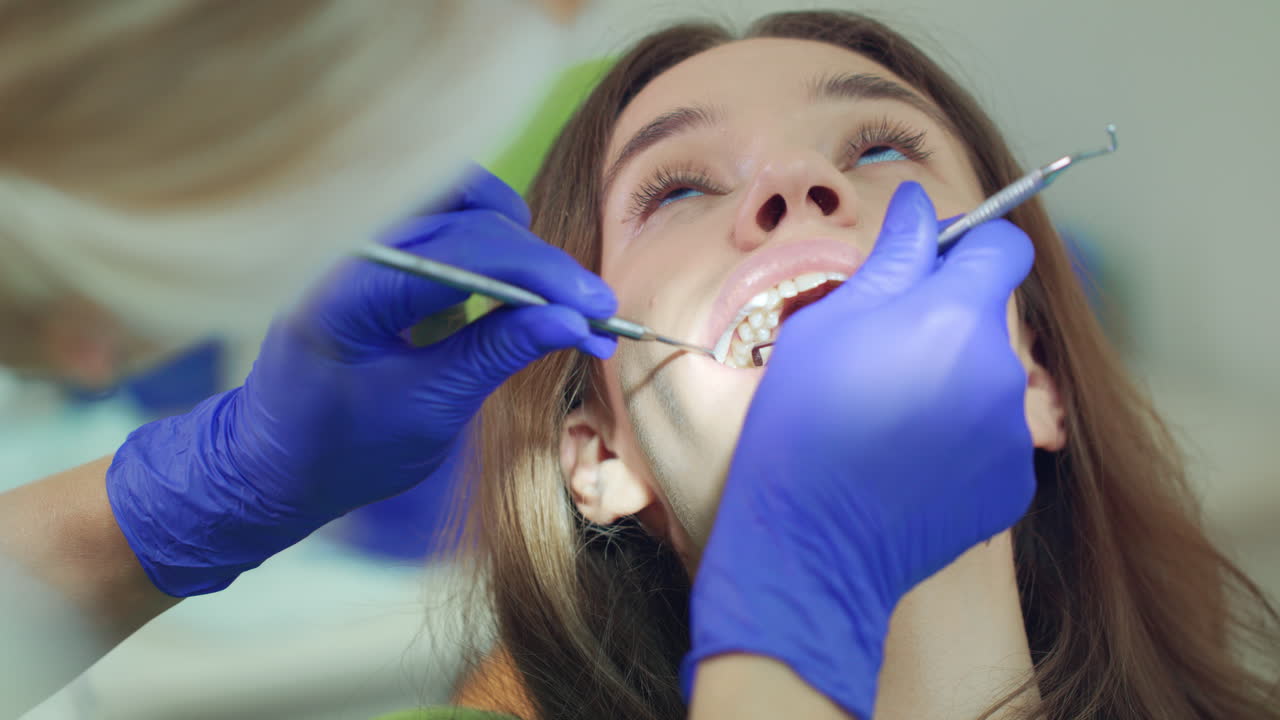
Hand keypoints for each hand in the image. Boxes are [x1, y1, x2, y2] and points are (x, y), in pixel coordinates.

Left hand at [107, 166, 616, 595]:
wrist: (273, 462)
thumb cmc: (343, 450)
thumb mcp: (430, 410)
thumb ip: (497, 353)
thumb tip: (576, 321)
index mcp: (345, 294)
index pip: (461, 253)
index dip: (540, 275)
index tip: (598, 308)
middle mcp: (342, 248)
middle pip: (465, 216)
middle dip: (538, 262)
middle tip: (592, 310)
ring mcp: (351, 240)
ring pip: (452, 194)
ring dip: (510, 234)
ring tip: (546, 293)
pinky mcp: (365, 245)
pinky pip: (436, 211)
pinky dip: (483, 234)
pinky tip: (504, 281)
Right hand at [684, 182, 1035, 718]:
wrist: (810, 541)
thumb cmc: (800, 424)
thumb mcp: (827, 325)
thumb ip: (890, 259)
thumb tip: (917, 204)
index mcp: (955, 317)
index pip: (1002, 246)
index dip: (968, 243)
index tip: (930, 260)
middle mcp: (1001, 370)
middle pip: (987, 318)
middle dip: (943, 321)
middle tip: (878, 356)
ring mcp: (1012, 434)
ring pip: (986, 380)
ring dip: (950, 382)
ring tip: (886, 420)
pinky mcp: (1012, 485)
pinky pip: (991, 439)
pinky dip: (958, 441)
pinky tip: (906, 462)